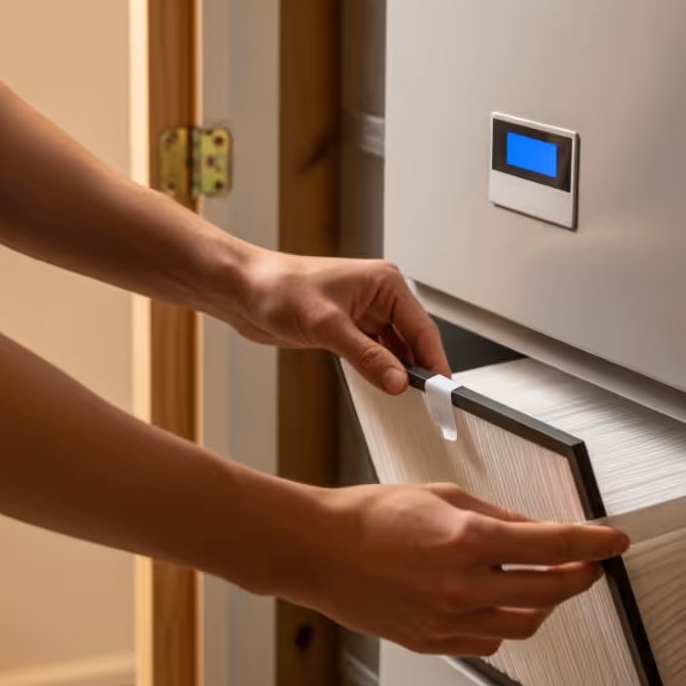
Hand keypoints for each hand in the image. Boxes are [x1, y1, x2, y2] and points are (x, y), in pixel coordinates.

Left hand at [228, 251, 450, 393]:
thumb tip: (398, 381)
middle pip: (413, 339)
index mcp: (384, 282)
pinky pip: (374, 353)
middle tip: (429, 402)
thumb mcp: (326, 326)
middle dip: (419, 368)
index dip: (435, 360)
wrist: (242, 290)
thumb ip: (366, 356)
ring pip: (394, 349)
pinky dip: (380, 370)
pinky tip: (383, 387)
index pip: (422, 327)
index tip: (443, 390)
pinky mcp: (347, 329)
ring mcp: (363, 313)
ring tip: (408, 400)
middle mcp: (378, 296)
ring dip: (398, 371)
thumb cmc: (277, 288)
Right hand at [284, 483, 629, 655]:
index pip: (553, 543)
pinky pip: (488, 642)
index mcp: (466, 540)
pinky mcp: (431, 642)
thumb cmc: (369, 517)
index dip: (594, 542)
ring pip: (525, 625)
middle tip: (587, 563)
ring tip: (540, 583)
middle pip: (551, 591)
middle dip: (579, 575)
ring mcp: (447, 620)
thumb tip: (534, 530)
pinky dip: (502, 624)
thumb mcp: (441, 496)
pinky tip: (494, 604)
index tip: (615, 541)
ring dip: (544, 604)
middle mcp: (461, 586)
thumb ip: (494, 516)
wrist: (319, 551)